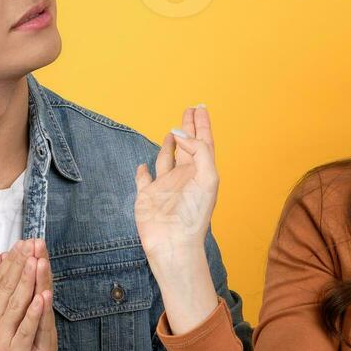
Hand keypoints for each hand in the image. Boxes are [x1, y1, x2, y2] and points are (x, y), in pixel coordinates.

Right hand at [0, 238, 45, 350]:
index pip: (0, 281)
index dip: (12, 261)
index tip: (23, 242)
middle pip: (7, 288)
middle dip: (20, 265)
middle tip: (31, 243)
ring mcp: (2, 335)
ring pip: (16, 304)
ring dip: (26, 282)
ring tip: (36, 261)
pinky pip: (24, 329)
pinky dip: (32, 313)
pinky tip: (41, 298)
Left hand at [16, 240, 65, 350]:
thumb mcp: (21, 324)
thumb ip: (19, 302)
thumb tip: (14, 281)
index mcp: (32, 310)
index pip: (31, 280)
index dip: (29, 261)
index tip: (28, 239)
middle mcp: (40, 316)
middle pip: (40, 285)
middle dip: (38, 262)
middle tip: (38, 241)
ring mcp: (43, 329)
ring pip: (43, 301)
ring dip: (43, 280)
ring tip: (41, 260)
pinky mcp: (43, 344)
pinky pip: (42, 325)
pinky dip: (43, 310)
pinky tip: (44, 296)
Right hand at [133, 105, 216, 258]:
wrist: (174, 243)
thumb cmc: (194, 214)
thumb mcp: (207, 178)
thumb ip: (199, 152)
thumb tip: (180, 134)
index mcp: (200, 173)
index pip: (203, 143)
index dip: (202, 125)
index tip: (200, 107)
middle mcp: (183, 177)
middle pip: (186, 146)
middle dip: (188, 128)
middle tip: (189, 109)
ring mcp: (165, 186)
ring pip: (166, 159)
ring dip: (169, 145)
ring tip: (172, 131)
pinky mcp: (147, 196)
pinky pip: (144, 179)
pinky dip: (143, 171)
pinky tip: (143, 166)